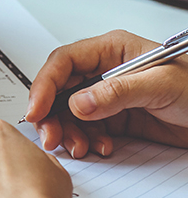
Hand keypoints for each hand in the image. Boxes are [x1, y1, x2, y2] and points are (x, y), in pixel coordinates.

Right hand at [26, 30, 187, 157]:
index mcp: (110, 49)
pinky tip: (99, 148)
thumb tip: (77, 103)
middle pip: (60, 88)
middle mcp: (103, 70)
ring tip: (79, 147)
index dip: (45, 85)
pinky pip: (87, 128)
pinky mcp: (115, 118)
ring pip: (69, 112)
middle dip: (51, 114)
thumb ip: (117, 92)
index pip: (64, 62)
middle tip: (51, 138)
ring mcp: (108, 95)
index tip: (37, 110)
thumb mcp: (161, 85)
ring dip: (68, 131)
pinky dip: (86, 140)